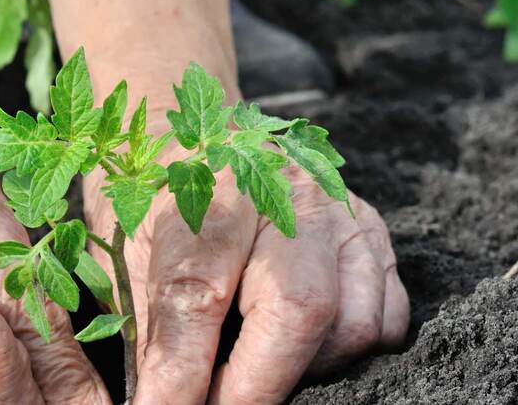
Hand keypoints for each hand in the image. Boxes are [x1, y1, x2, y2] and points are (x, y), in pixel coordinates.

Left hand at [83, 145, 409, 403]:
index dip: (180, 374)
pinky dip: (350, 351)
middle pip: (298, 306)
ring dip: (306, 370)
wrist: (207, 138)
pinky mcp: (374, 231)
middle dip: (257, 386)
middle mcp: (286, 189)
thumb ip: (151, 327)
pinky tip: (305, 347)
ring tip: (259, 369)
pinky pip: (388, 316)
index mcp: (208, 187)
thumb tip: (161, 402)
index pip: (197, 294)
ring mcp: (340, 211)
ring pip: (352, 321)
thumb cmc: (161, 201)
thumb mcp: (130, 252)